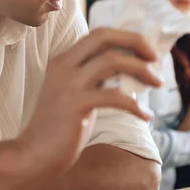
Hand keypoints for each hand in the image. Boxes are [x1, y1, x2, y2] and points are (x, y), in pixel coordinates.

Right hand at [16, 28, 161, 178]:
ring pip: (112, 60)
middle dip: (135, 41)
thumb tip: (128, 69)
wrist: (33, 155)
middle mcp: (64, 66)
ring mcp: (68, 83)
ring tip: (157, 83)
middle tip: (155, 58)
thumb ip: (95, 79)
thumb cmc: (59, 129)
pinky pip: (115, 96)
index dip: (126, 37)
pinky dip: (136, 105)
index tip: (146, 51)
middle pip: (104, 37)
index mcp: (63, 60)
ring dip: (141, 70)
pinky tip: (146, 116)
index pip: (99, 34)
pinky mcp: (75, 104)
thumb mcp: (76, 95)